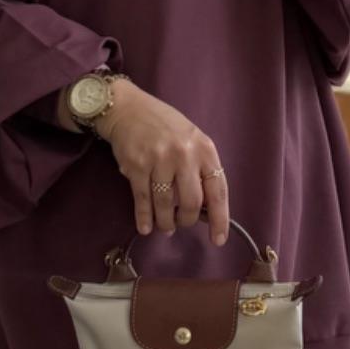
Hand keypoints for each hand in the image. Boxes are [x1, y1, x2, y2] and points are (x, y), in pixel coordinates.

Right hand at [97, 79, 229, 243]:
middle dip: (187, 220)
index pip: (218, 190)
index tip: (218, 239)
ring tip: (165, 228)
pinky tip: (145, 227)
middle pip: (191, 203)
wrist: (128, 109)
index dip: (220, 219)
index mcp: (205, 149)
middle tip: (182, 224)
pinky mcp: (136, 166)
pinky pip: (143, 200)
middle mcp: (184, 154)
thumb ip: (200, 169)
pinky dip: (144, 218)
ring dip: (165, 223)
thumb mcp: (192, 140)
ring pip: (166, 205)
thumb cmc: (164, 126)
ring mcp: (159, 160)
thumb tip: (205, 208)